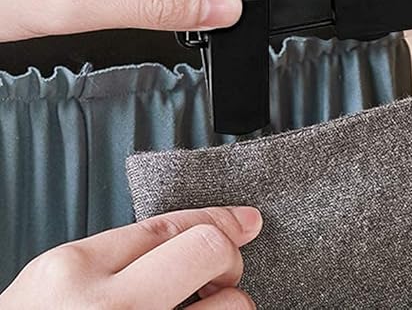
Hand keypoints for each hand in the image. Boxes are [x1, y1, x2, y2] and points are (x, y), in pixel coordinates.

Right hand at [0, 206, 261, 308]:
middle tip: (217, 274)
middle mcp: (111, 309)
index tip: (246, 221)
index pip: (172, 224)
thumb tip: (201, 233)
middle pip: (210, 251)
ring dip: (228, 305)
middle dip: (225, 258)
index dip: (217, 218)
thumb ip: (121, 254)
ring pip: (232, 305)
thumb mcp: (57, 281)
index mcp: (75, 270)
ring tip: (200, 309)